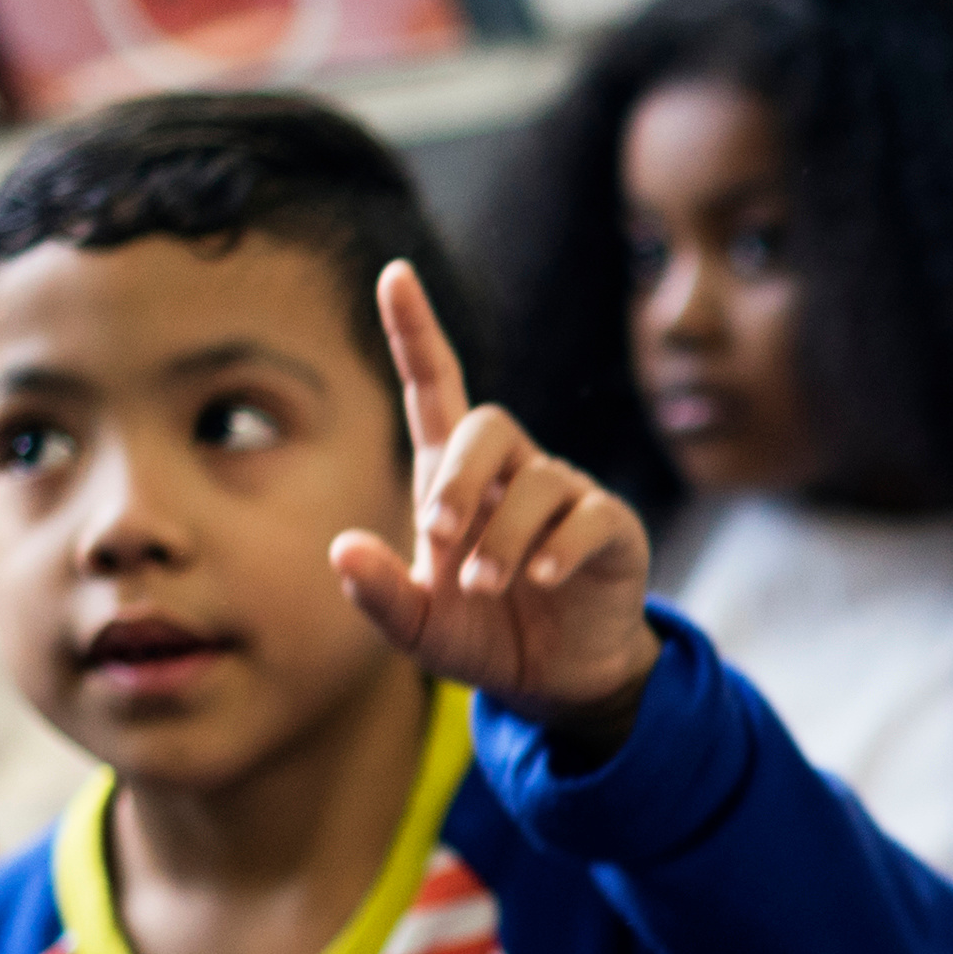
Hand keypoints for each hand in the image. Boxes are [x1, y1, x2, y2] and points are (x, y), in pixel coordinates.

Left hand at [330, 262, 659, 748]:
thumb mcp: (416, 628)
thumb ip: (377, 594)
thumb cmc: (481, 636)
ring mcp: (566, 495)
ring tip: (487, 588)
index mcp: (457, 479)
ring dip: (502, 538)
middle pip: (489, 423)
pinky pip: (588, 516)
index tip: (394, 273)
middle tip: (438, 535)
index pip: (436, 387)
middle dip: (458, 476)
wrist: (557, 680)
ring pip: (536, 480)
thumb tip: (341, 549)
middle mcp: (512, 473)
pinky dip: (557, 548)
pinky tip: (540, 580)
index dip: (416, 331)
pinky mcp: (611, 527)